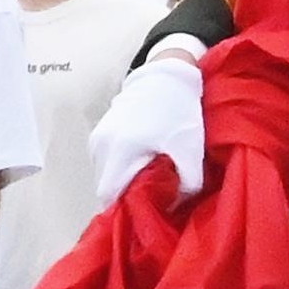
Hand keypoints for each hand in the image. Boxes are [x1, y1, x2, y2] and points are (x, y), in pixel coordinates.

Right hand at [89, 36, 210, 204]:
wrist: (166, 75)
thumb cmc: (178, 112)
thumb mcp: (190, 151)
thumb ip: (186, 185)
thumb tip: (174, 207)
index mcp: (120, 150)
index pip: (108, 195)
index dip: (124, 210)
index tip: (142, 213)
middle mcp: (101, 145)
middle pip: (105, 186)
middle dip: (124, 196)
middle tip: (149, 199)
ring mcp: (97, 137)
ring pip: (104, 174)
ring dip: (121, 181)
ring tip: (147, 178)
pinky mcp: (100, 131)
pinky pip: (105, 160)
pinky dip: (119, 167)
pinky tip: (140, 162)